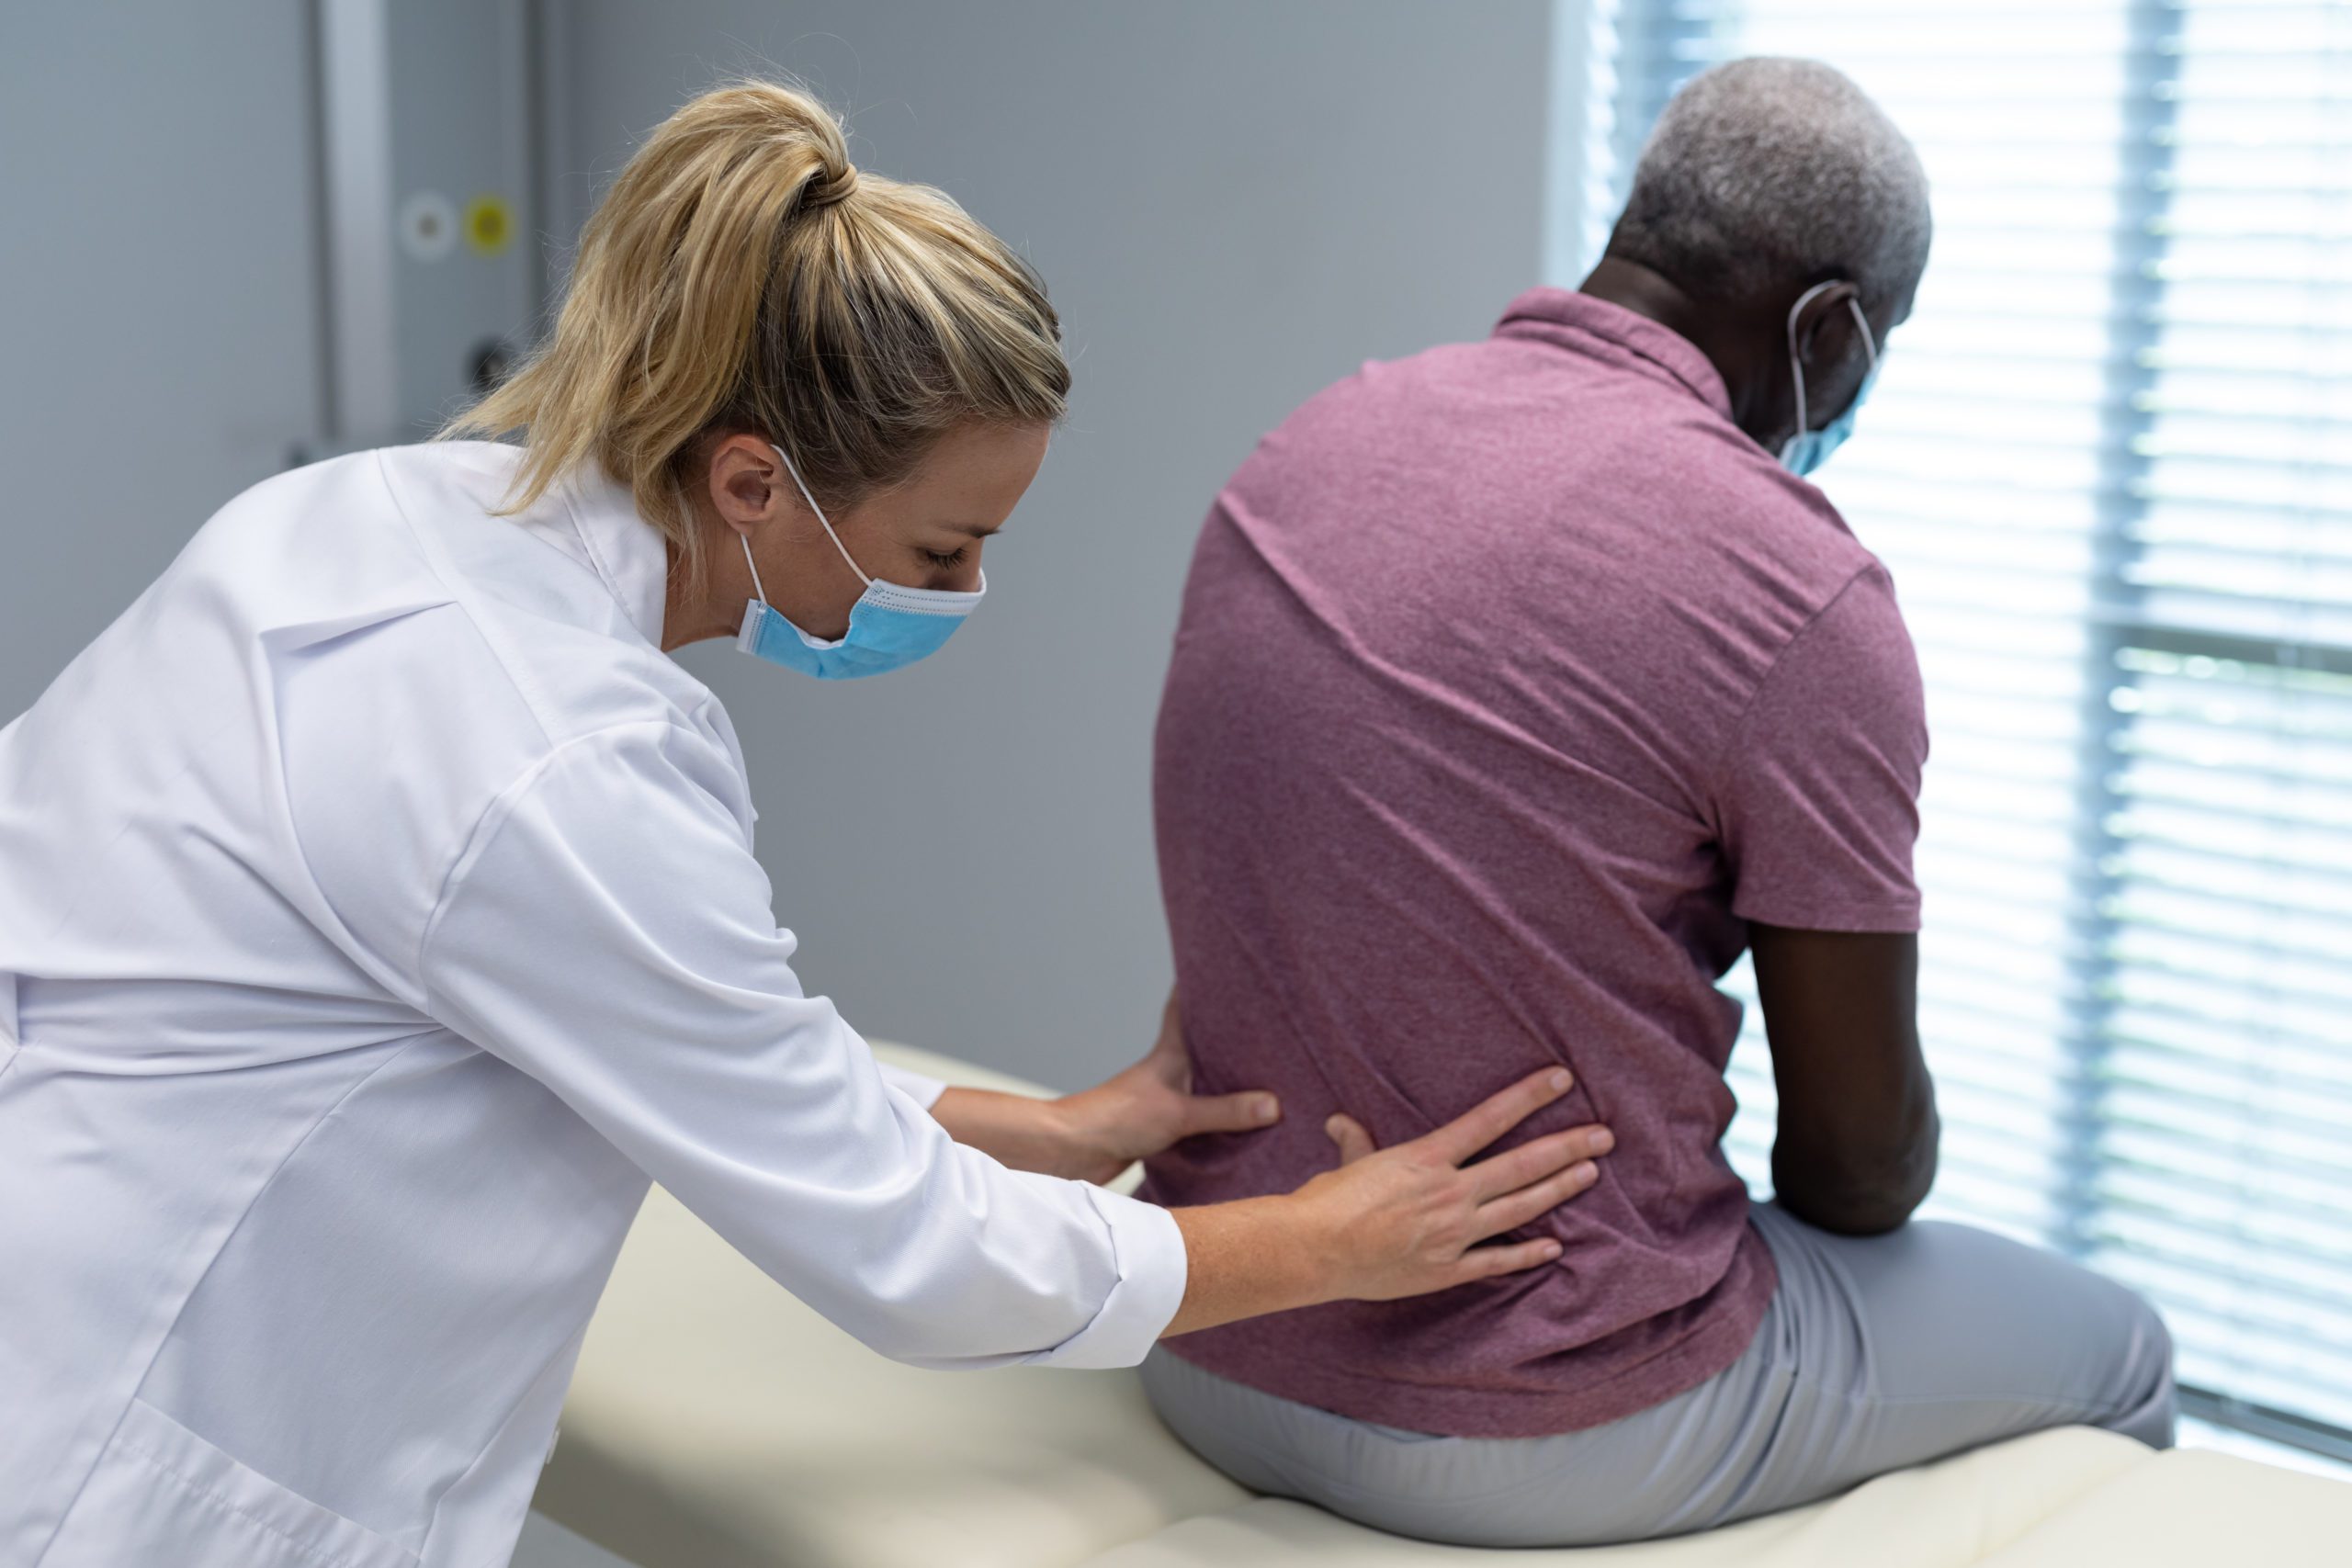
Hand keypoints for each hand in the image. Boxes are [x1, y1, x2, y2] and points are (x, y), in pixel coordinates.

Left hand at [1051, 992, 1278, 1184]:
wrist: (1075, 1150)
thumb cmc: (1117, 1118)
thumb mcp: (1179, 1113)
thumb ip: (1227, 1111)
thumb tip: (1275, 1105)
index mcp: (1170, 1053)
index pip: (1184, 1006)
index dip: (1200, 984)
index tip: (1220, 962)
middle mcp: (1169, 1070)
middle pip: (1202, 1044)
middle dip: (1228, 1034)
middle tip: (1262, 1021)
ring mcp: (1165, 1098)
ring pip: (1204, 1081)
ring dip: (1227, 1079)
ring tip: (1266, 1073)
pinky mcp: (1163, 1127)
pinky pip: (1201, 1116)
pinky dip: (1219, 1116)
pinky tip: (1241, 1123)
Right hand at [1160, 1065, 1612, 1337]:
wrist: (1315, 1250)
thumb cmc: (1328, 1202)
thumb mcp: (1349, 1163)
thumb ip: (1356, 1141)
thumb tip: (1342, 1122)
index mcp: (1428, 1158)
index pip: (1490, 1119)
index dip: (1529, 1097)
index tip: (1562, 1079)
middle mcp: (1451, 1192)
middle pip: (1523, 1166)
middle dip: (1568, 1148)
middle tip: (1605, 1136)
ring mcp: (1455, 1233)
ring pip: (1521, 1209)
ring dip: (1559, 1190)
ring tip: (1591, 1173)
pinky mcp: (1449, 1269)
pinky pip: (1499, 1261)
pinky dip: (1528, 1254)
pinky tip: (1555, 1246)